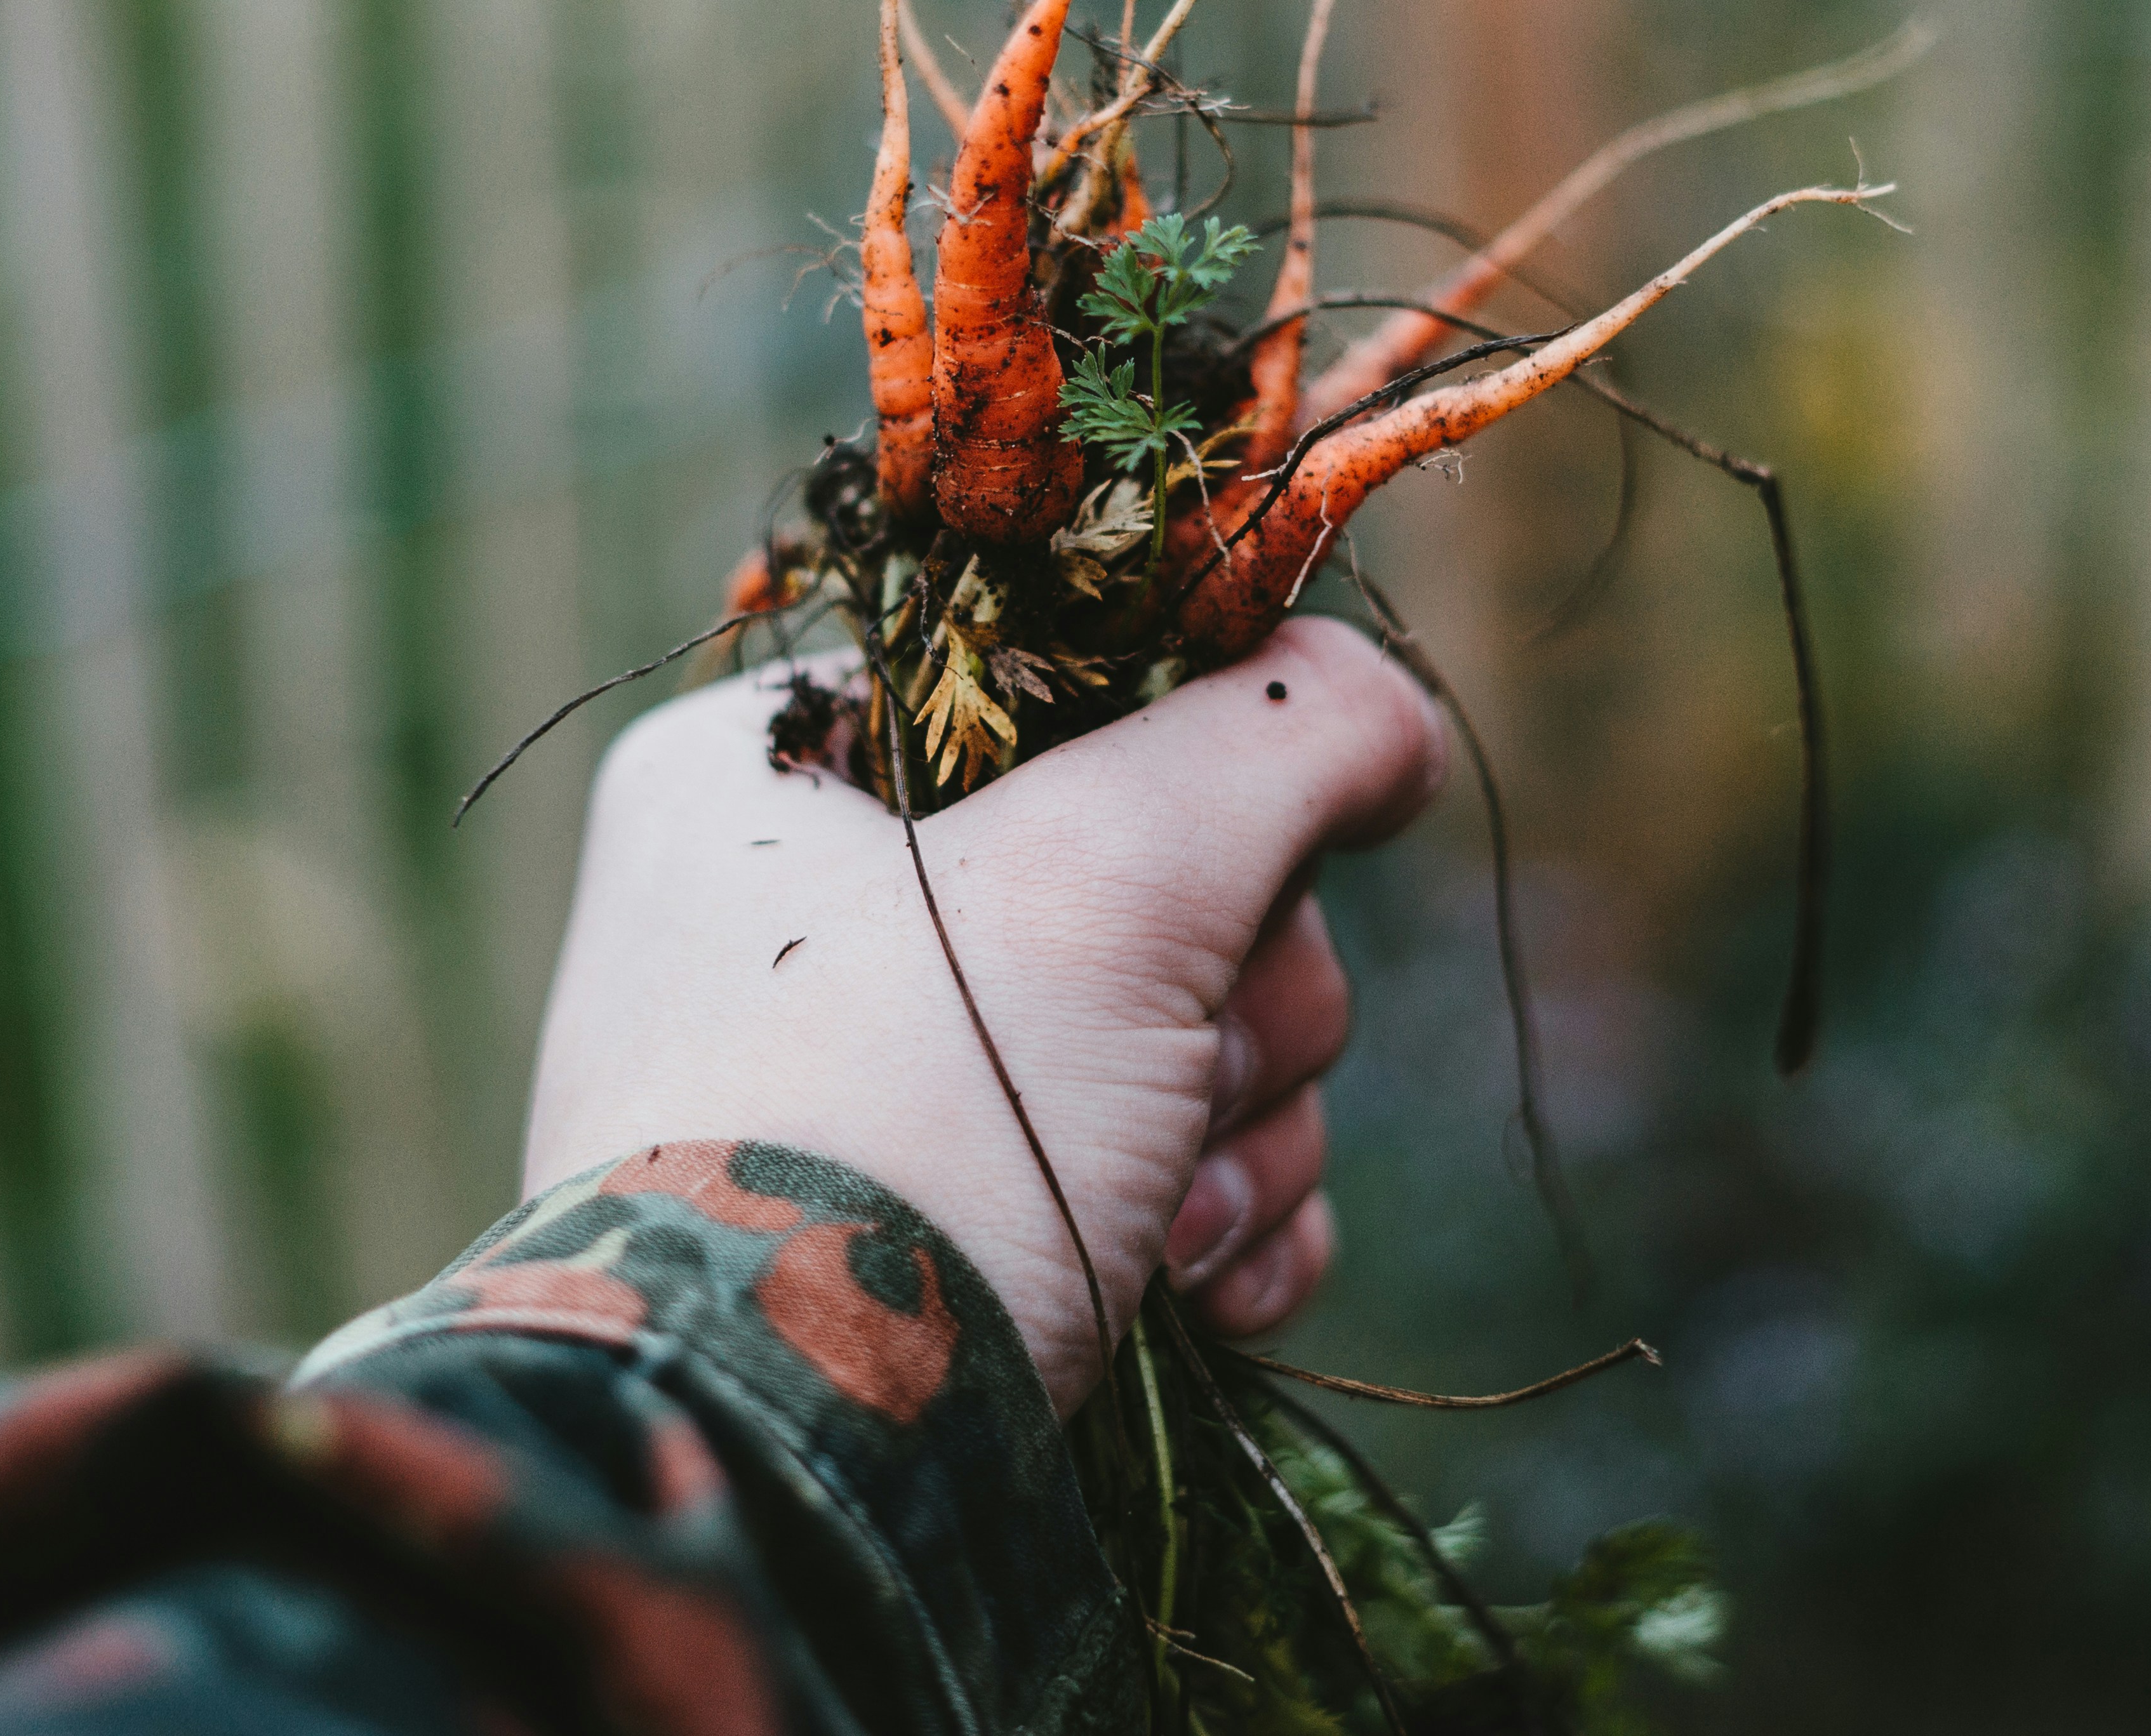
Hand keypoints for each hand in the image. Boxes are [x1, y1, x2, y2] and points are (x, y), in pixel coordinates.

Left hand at [522, 617, 1448, 1408]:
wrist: (807, 1471)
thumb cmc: (914, 1112)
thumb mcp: (1122, 862)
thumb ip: (1287, 730)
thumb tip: (1382, 720)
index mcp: (767, 774)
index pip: (1056, 678)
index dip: (1185, 760)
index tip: (1220, 844)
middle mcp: (810, 917)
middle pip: (1157, 867)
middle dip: (1230, 991)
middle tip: (1180, 1066)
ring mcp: (884, 1089)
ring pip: (1188, 1027)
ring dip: (1238, 1124)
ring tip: (1169, 1216)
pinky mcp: (961, 1239)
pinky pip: (1168, 1175)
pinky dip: (1220, 1228)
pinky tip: (1200, 1292)